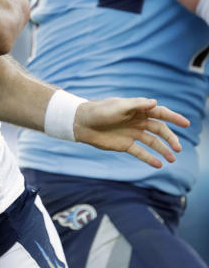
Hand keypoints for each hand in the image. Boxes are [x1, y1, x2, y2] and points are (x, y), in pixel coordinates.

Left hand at [73, 97, 189, 167]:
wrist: (81, 123)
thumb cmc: (99, 111)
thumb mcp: (118, 106)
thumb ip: (136, 105)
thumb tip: (155, 102)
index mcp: (137, 109)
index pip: (159, 113)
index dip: (173, 117)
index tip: (186, 123)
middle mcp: (137, 121)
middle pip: (159, 129)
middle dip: (170, 138)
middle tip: (178, 147)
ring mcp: (132, 133)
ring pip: (152, 142)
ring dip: (163, 150)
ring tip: (172, 159)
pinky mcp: (125, 144)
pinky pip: (140, 152)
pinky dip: (149, 158)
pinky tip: (159, 164)